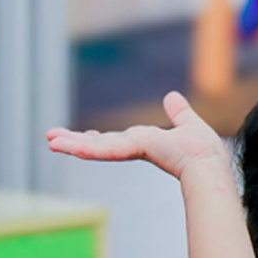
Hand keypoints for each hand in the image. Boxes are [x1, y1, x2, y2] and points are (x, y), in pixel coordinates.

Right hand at [45, 91, 228, 178]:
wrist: (207, 160)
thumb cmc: (202, 149)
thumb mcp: (187, 123)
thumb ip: (179, 111)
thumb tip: (172, 96)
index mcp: (143, 142)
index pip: (113, 140)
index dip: (96, 139)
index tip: (80, 137)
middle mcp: (134, 146)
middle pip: (98, 144)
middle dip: (74, 142)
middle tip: (51, 140)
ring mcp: (132, 149)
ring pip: (96, 147)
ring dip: (72, 145)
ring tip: (50, 142)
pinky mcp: (134, 148)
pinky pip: (106, 148)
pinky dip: (88, 148)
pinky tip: (70, 147)